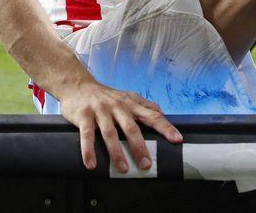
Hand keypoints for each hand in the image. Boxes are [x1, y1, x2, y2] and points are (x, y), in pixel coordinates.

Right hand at [59, 81, 182, 172]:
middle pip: (131, 128)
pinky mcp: (84, 116)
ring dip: (117, 152)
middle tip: (146, 164)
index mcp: (131, 104)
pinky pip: (87, 135)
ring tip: (123, 169)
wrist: (78, 85)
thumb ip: (144, 105)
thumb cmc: (106, 96)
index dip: (166, 127)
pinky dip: (89, 151)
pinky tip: (92, 164)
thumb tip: (161, 113)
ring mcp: (100, 111)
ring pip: (110, 133)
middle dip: (140, 147)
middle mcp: (118, 107)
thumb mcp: (127, 96)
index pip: (152, 116)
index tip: (177, 139)